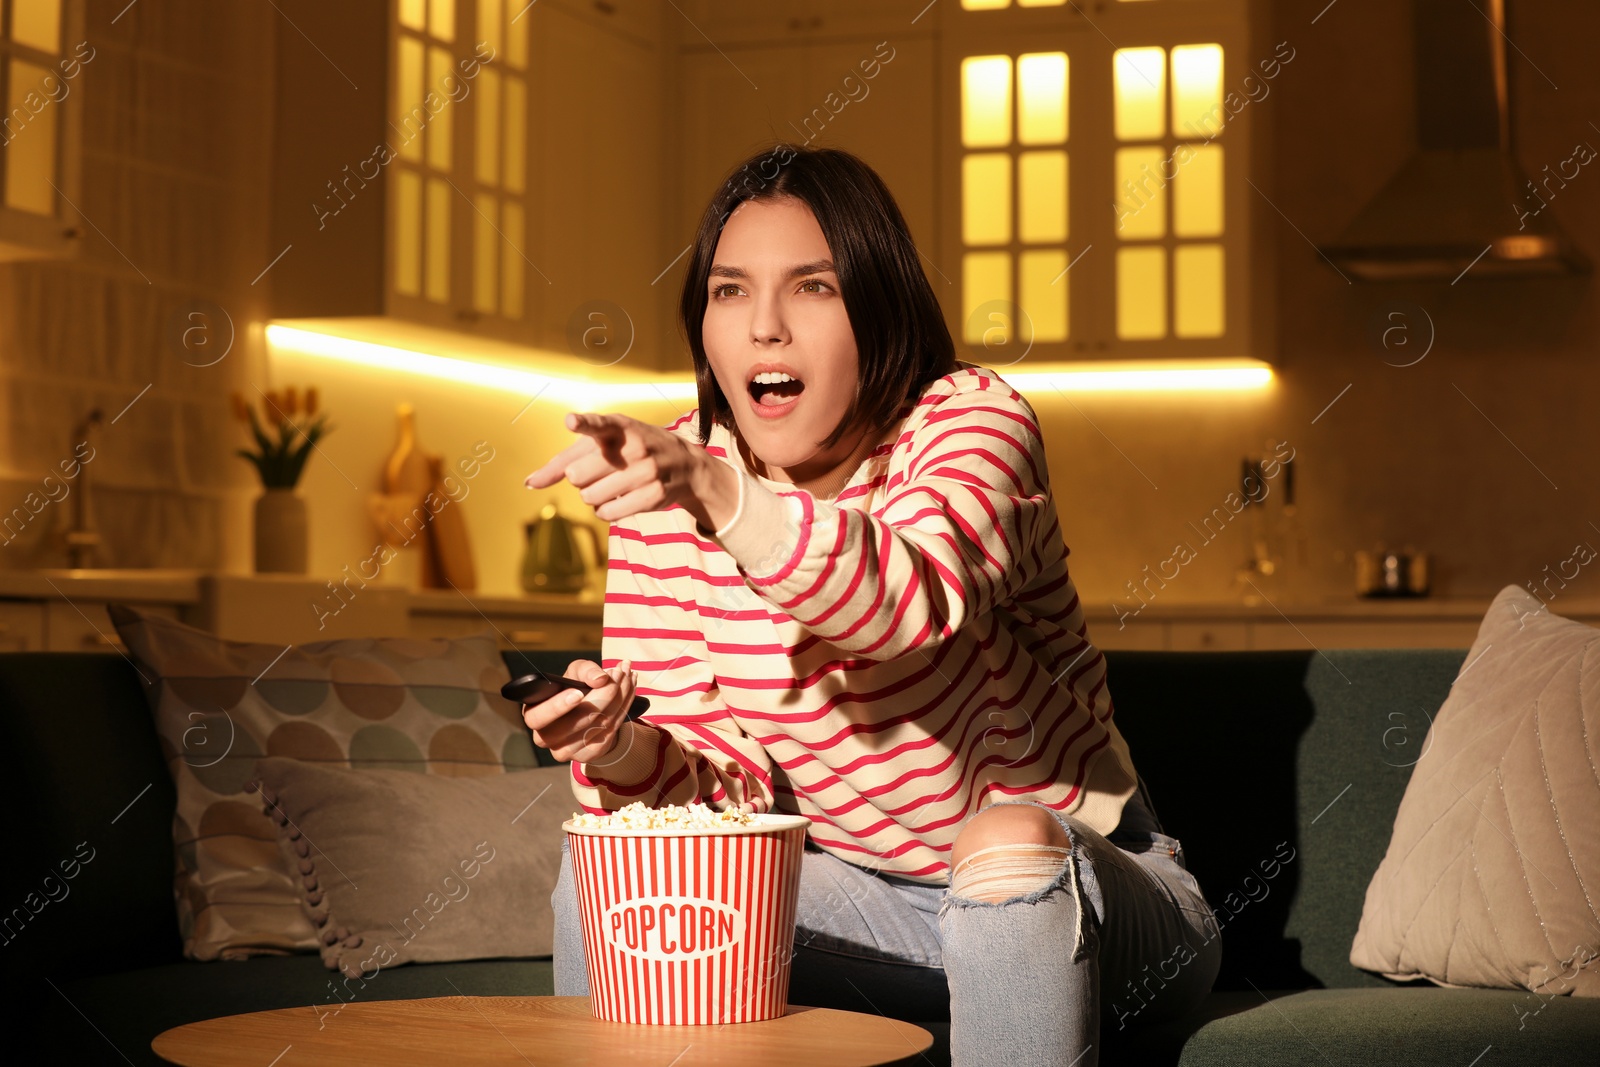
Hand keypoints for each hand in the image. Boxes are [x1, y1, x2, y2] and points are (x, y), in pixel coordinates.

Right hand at [521, 658, 636, 763]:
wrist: (586, 711)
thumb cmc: (573, 688)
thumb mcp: (574, 673)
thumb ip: (585, 670)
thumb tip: (601, 679)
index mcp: (534, 716)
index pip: (538, 717)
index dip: (557, 706)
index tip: (578, 692)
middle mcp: (546, 738)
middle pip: (577, 722)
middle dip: (603, 695)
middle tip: (618, 674)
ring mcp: (567, 751)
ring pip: (598, 725)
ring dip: (620, 696)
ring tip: (628, 674)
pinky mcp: (588, 755)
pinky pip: (610, 732)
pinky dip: (624, 707)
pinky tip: (629, 689)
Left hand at [524, 412, 738, 529]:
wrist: (682, 462)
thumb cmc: (629, 449)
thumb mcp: (600, 444)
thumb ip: (562, 462)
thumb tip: (529, 483)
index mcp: (618, 426)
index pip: (597, 423)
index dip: (583, 423)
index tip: (571, 421)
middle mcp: (633, 446)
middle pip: (577, 476)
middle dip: (581, 479)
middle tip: (600, 470)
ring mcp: (646, 471)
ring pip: (589, 497)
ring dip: (592, 496)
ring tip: (612, 483)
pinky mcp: (652, 495)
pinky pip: (607, 513)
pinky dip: (605, 510)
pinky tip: (618, 498)